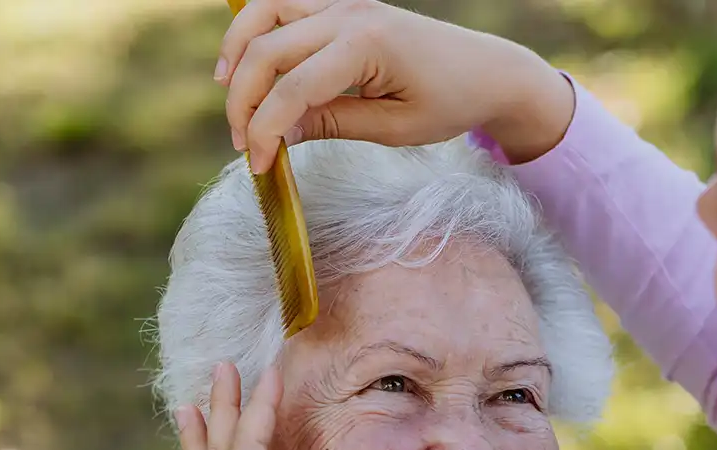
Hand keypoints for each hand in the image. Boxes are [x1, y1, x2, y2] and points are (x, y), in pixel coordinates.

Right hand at [217, 0, 575, 172]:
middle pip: (267, 49)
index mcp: (367, 44)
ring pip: (265, 11)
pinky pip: (284, 7)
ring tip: (229, 93)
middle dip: (244, 101)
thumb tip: (278, 133)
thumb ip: (332, 124)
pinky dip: (257, 30)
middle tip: (244, 146)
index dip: (265, 129)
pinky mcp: (342, 5)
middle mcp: (349, 12)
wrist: (487, 70)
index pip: (294, 87)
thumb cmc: (450, 102)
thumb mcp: (394, 128)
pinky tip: (246, 62)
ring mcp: (344, 2)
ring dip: (238, 51)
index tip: (258, 166)